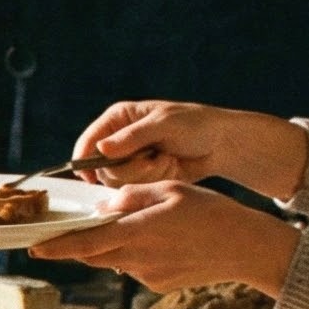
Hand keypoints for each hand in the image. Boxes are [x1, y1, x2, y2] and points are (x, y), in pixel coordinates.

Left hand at [25, 182, 301, 294]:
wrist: (246, 248)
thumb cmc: (212, 212)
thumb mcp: (170, 189)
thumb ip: (131, 197)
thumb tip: (102, 209)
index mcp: (138, 232)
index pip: (86, 244)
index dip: (57, 248)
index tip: (33, 249)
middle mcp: (138, 259)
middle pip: (92, 254)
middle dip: (79, 244)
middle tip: (71, 232)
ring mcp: (147, 276)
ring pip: (112, 260)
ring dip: (111, 246)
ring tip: (139, 228)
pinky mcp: (156, 286)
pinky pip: (132, 268)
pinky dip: (133, 255)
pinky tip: (161, 243)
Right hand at [72, 100, 308, 197]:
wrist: (222, 144)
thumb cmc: (195, 124)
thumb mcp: (164, 125)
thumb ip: (132, 137)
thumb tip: (101, 149)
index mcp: (118, 120)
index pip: (89, 142)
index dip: (86, 160)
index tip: (91, 176)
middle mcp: (118, 140)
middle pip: (102, 168)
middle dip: (130, 168)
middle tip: (154, 159)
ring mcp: (131, 160)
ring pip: (119, 182)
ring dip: (147, 175)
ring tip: (167, 160)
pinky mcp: (143, 177)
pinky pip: (138, 189)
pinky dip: (156, 181)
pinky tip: (171, 168)